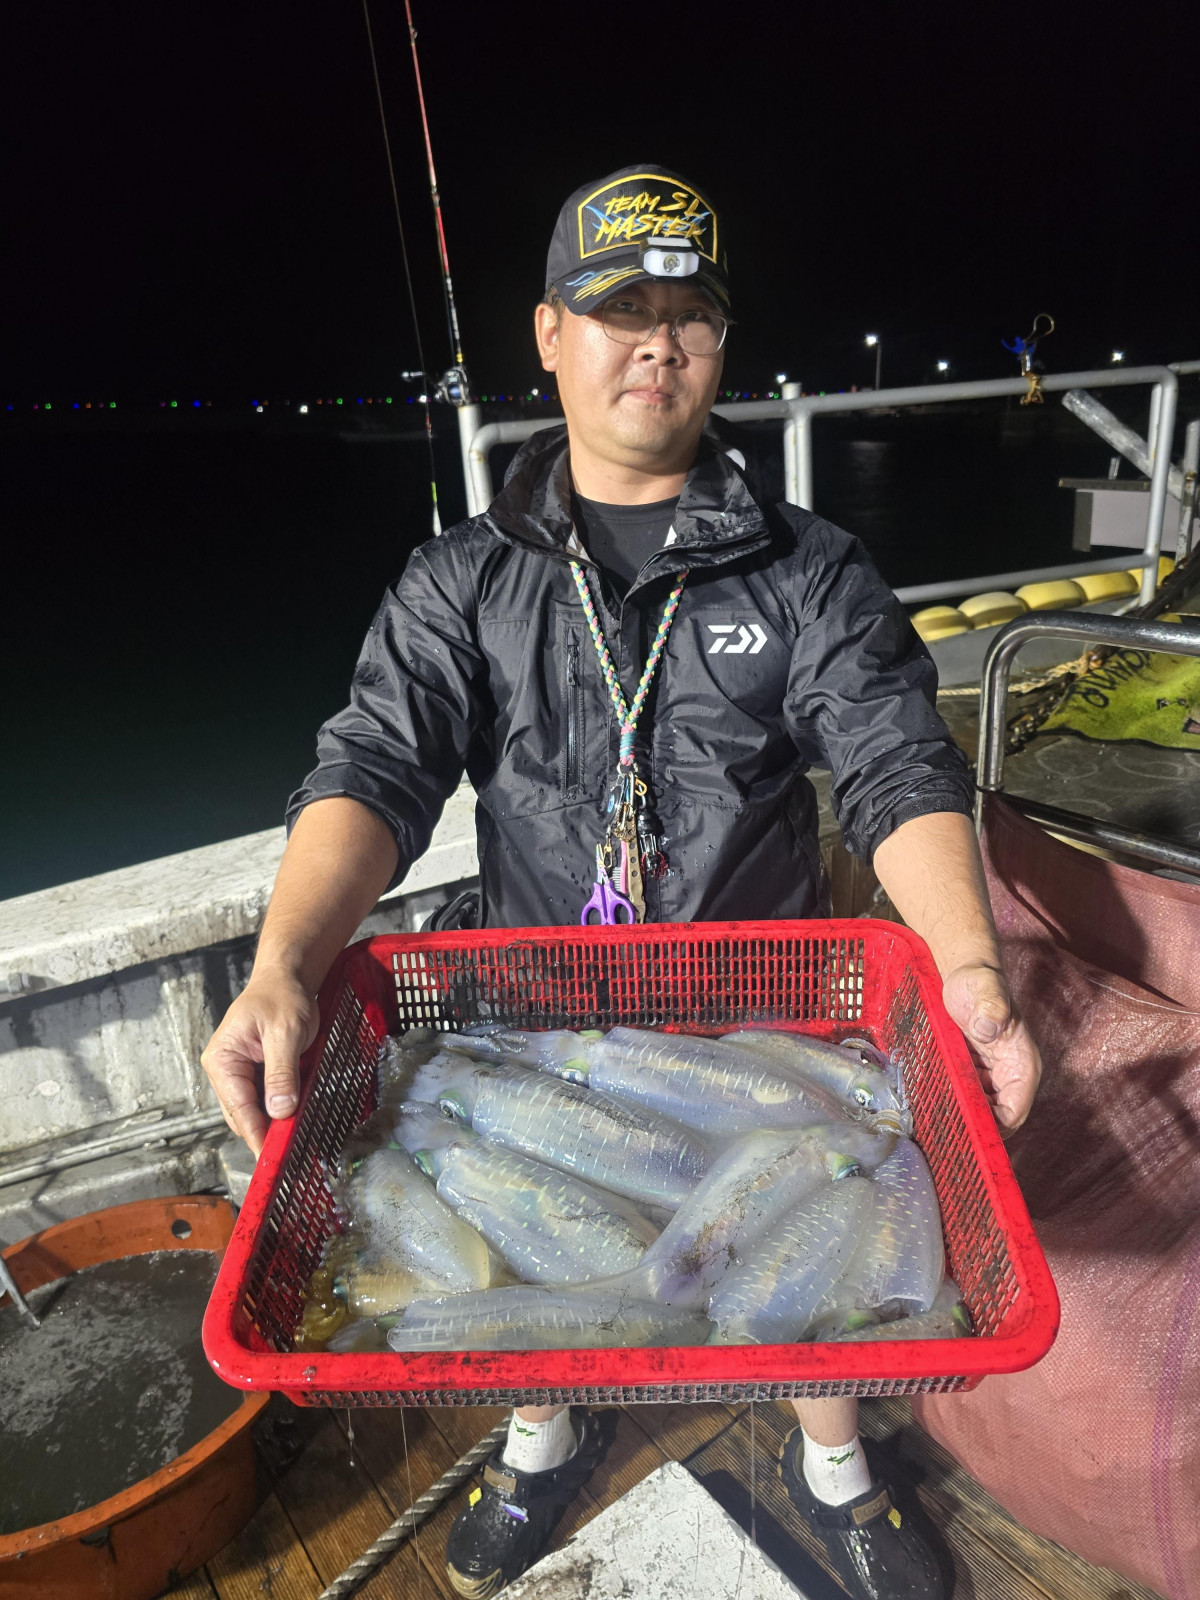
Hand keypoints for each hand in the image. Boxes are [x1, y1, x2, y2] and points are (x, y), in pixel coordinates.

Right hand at [200, 971, 319, 1157]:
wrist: (288, 978)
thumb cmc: (281, 996)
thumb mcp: (285, 1032)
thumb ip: (281, 1072)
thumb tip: (280, 1110)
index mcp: (222, 1059)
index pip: (239, 1107)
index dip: (256, 1133)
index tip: (271, 1156)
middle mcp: (225, 1069)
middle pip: (243, 1114)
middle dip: (265, 1132)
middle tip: (290, 1153)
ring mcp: (240, 1073)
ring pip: (255, 1110)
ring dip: (274, 1123)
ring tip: (295, 1140)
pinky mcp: (256, 1073)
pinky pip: (266, 1099)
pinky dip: (280, 1109)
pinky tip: (295, 1118)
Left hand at [941, 962, 1041, 1133]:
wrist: (963, 974)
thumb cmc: (978, 981)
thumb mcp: (984, 990)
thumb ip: (990, 1007)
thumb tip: (989, 1027)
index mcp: (1022, 1066)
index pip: (1013, 1113)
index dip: (991, 1127)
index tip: (961, 1126)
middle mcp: (1009, 1077)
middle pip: (995, 1119)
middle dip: (970, 1124)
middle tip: (937, 1125)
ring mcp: (990, 1077)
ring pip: (978, 1111)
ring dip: (957, 1114)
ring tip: (929, 1114)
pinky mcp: (972, 1074)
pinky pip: (964, 1097)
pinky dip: (949, 1100)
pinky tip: (928, 1099)